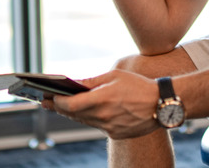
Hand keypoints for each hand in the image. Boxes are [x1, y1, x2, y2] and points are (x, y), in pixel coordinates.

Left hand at [42, 69, 159, 139]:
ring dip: (74, 113)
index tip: (49, 96)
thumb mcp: (114, 76)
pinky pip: (98, 125)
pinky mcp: (116, 133)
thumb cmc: (138, 86)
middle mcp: (103, 116)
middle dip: (60, 108)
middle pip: (74, 114)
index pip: (70, 104)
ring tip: (64, 106)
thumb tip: (74, 83)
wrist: (161, 104)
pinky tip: (88, 111)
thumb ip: (92, 81)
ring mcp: (109, 127)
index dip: (57, 101)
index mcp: (101, 100)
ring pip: (84, 121)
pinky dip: (91, 118)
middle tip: (47, 102)